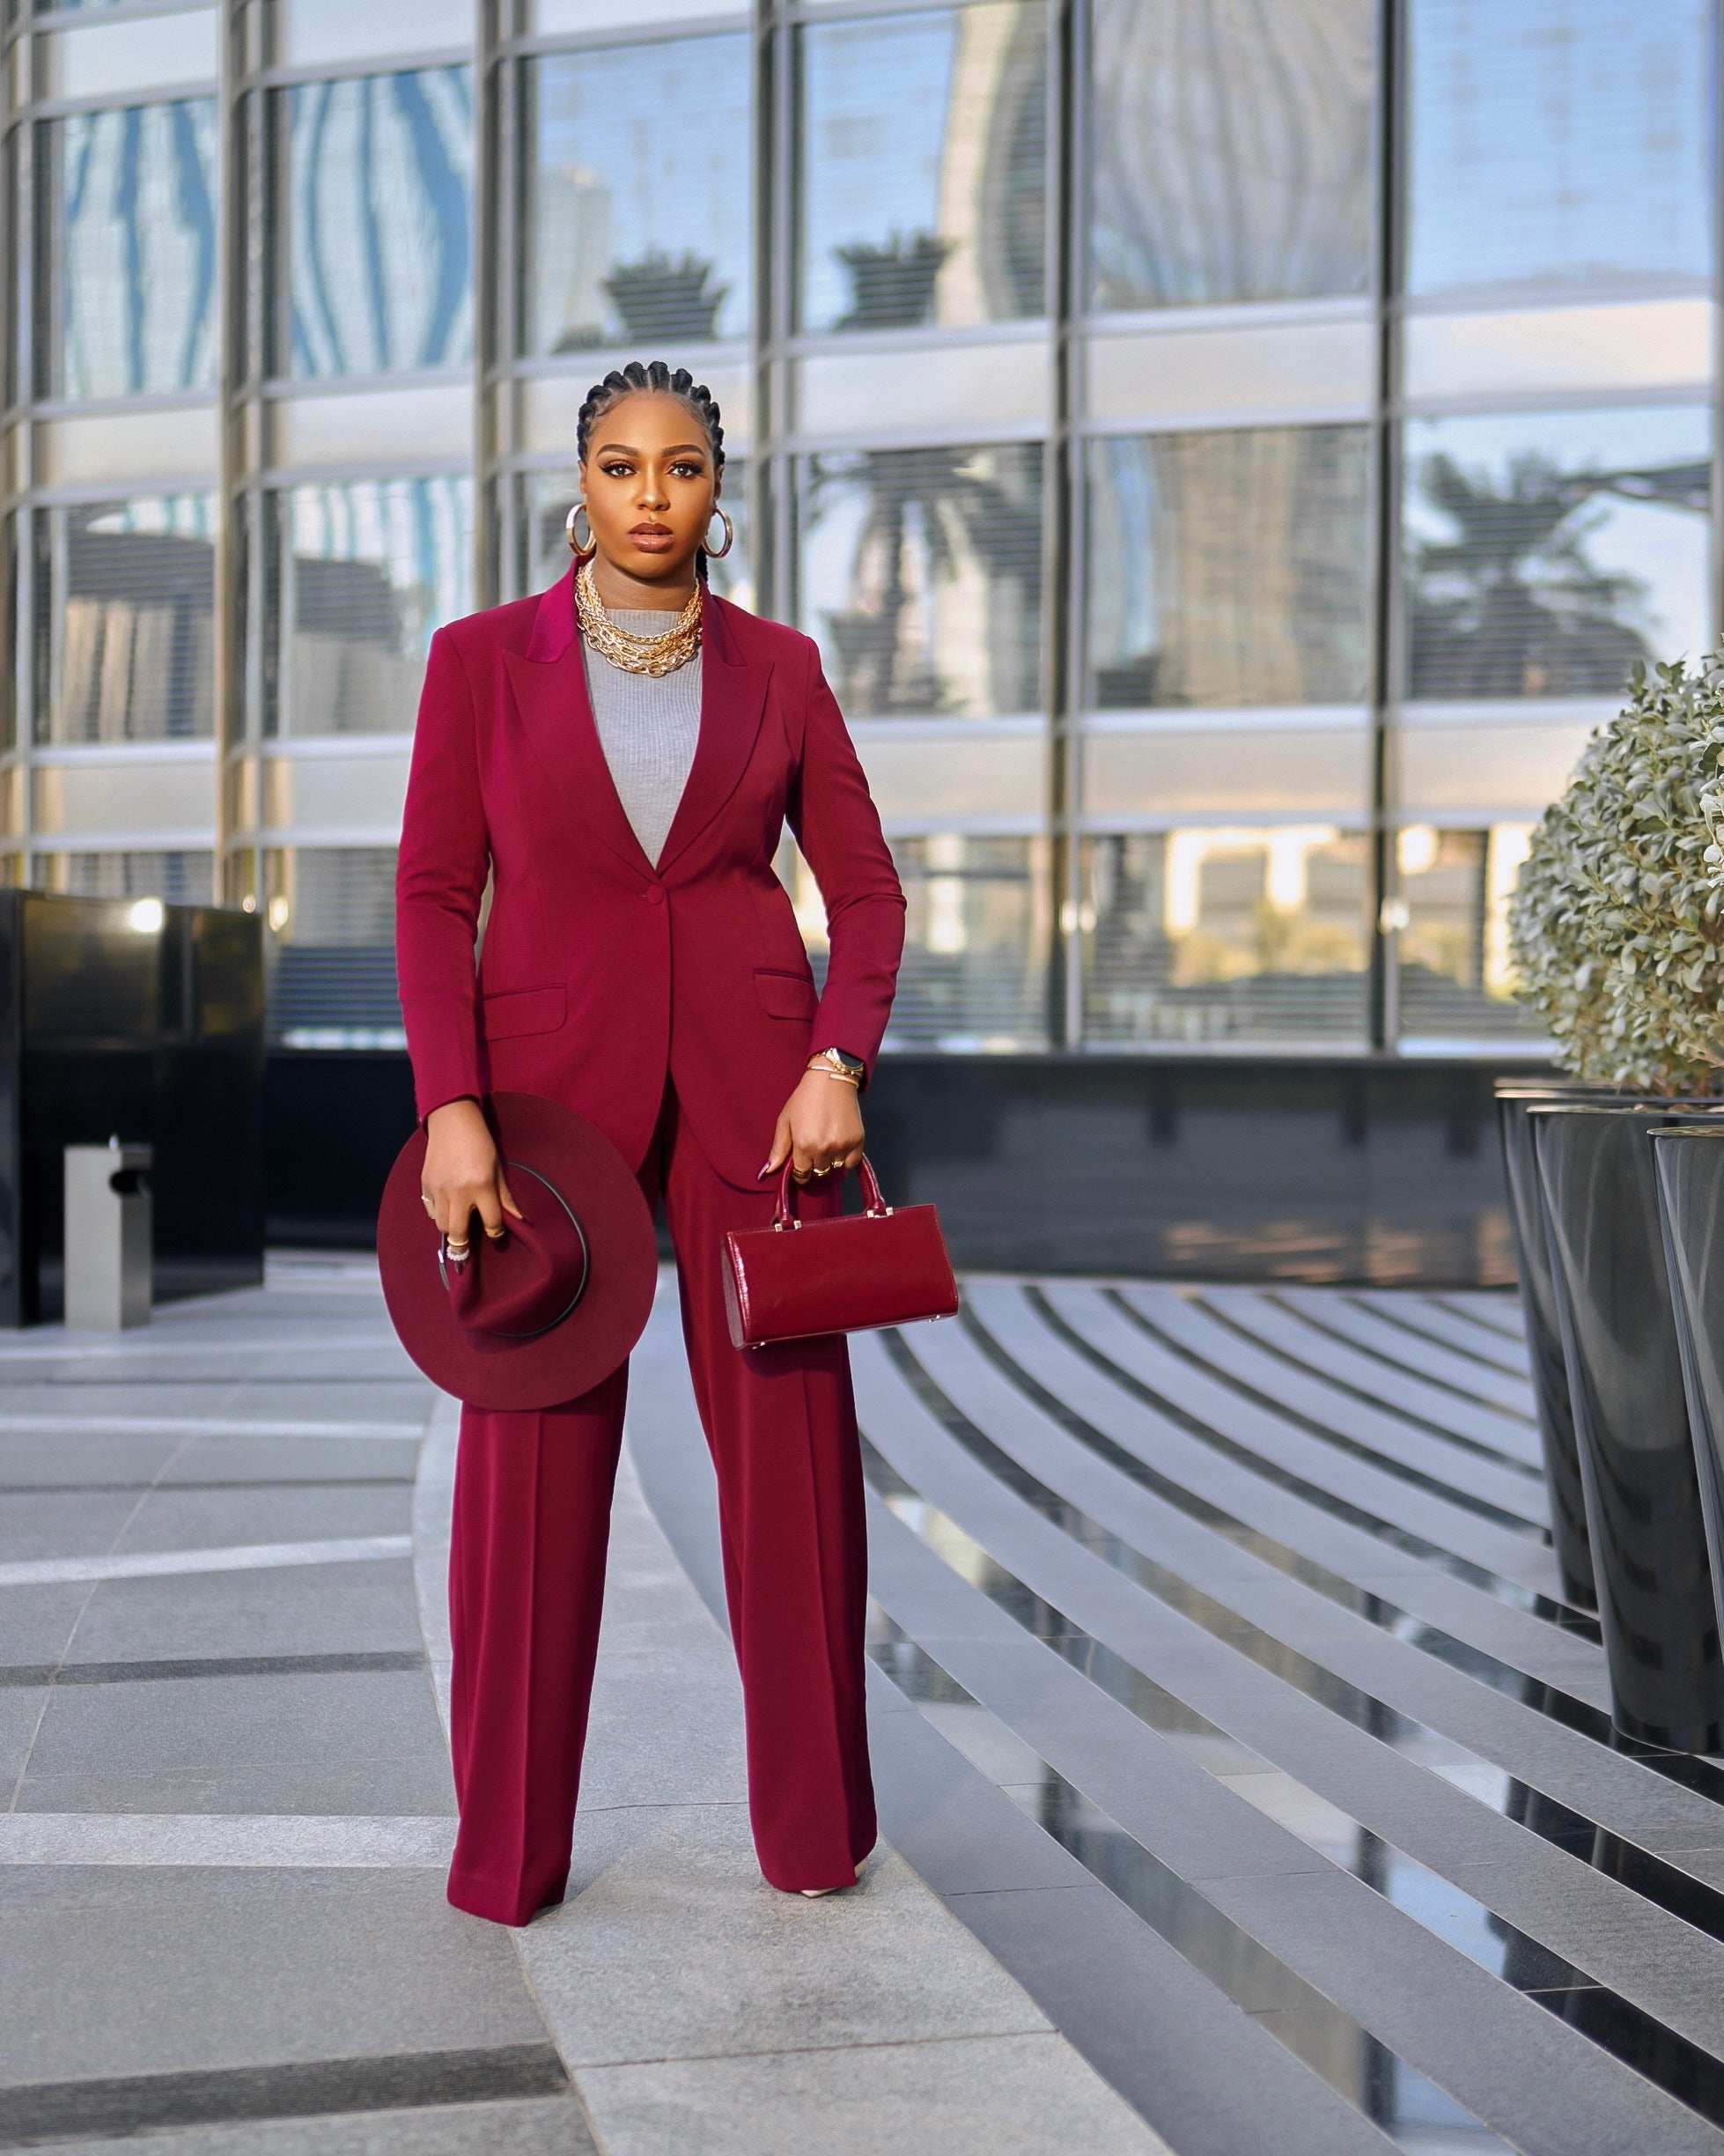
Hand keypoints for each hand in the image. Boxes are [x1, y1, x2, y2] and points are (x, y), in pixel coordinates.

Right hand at [422, 1098, 521, 1249]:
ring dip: (450, 1231)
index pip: (491, 1223)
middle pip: (457, 1234)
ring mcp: (439, 1189)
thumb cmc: (480, 1143)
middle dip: (462, 1248)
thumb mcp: (498, 1168)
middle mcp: (459, 1192)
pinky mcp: (426, 1184)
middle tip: (466, 1254)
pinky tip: (446, 1208)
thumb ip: (505, 1197)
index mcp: (482, 1187)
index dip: (496, 1233)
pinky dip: (438, 1214)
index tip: (497, 1235)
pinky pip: (430, 1210)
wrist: (452, 1121)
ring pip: (441, 1226)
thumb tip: (518, 1219)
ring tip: (458, 1228)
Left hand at [760, 1069, 864, 1187]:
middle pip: (818, 1171)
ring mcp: (842, 1146)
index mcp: (803, 1145)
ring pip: (834, 1166)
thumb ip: (778, 1147)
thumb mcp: (785, 1120)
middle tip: (814, 1146)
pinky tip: (839, 1144)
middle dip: (814, 1163)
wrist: (831, 1079)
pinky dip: (846, 1158)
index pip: (801, 1174)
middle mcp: (823, 1149)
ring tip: (827, 1141)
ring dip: (830, 1159)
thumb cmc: (804, 1098)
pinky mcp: (857, 1140)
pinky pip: (851, 1162)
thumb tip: (770, 1170)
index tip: (802, 1164)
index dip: (800, 1170)